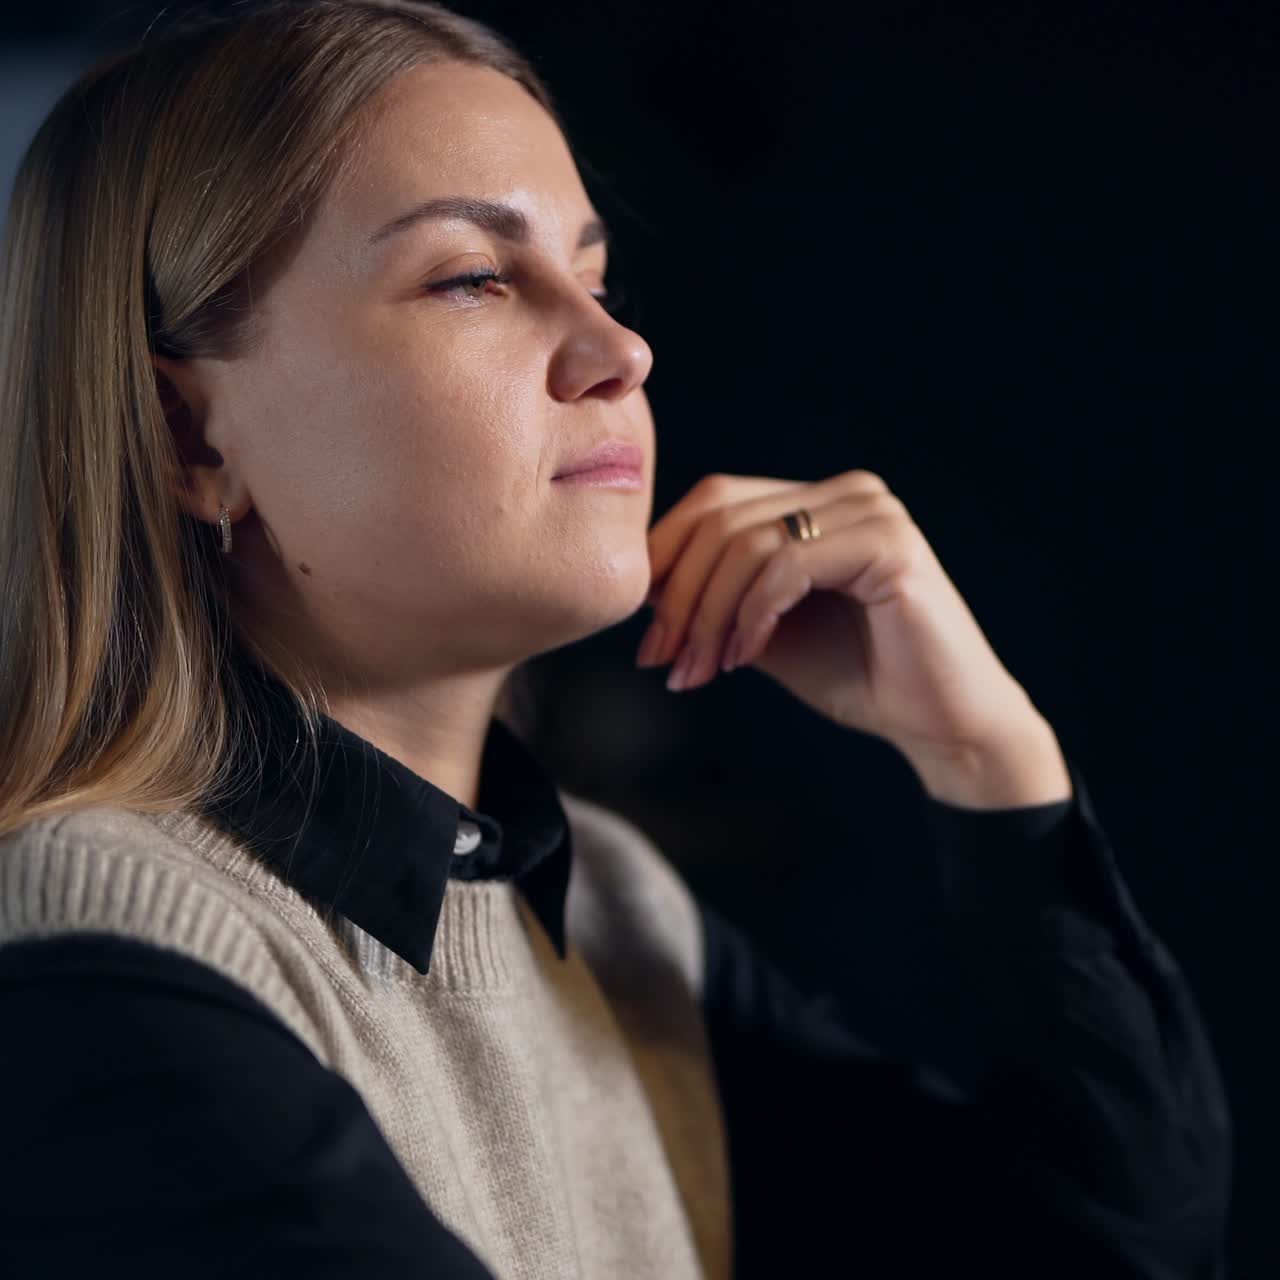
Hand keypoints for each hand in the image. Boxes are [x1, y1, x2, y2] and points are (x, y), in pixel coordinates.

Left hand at [637, 470, 1072, 807]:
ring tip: (700, 670)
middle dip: (679, 594)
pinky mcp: (890, 543)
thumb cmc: (860, 676)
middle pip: (722, 517)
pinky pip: (789, 565)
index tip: (646, 634)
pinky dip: (752, 614)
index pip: (715, 501)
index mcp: (816, 502)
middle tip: (662, 658)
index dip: (667, 558)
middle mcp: (844, 493)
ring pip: (748, 542)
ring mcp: (871, 511)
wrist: (942, 722)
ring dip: (709, 614)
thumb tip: (644, 589)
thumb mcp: (764, 633)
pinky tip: (744, 657)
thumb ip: (717, 600)